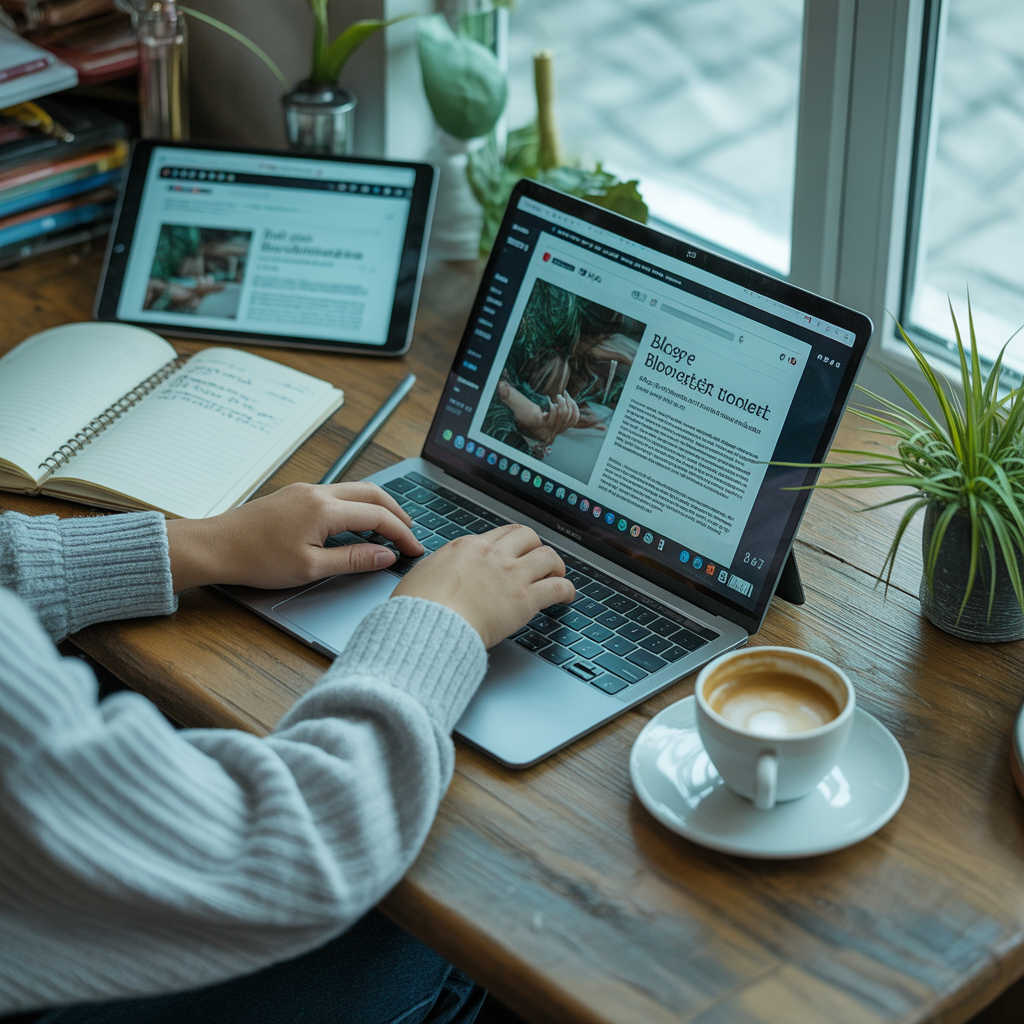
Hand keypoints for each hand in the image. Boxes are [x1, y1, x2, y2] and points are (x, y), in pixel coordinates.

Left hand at [165, 482, 423, 591]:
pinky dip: (357, 506)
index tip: (415, 550)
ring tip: (389, 529)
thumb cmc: (256, 560)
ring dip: (377, 507)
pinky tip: (356, 524)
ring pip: (355, 490)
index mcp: (325, 510)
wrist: (215, 546)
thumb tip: (386, 556)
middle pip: (373, 494)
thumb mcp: (310, 568)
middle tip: (410, 535)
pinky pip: (337, 493)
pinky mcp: (295, 494)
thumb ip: (353, 560)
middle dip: (397, 513)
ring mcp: (306, 490)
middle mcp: (319, 492)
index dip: (402, 534)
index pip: (378, 517)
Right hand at [392, 525, 574, 647]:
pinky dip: (566, 590)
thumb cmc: (418, 606)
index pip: (500, 534)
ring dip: (555, 566)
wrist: (428, 625)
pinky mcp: (524, 600)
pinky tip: (566, 597)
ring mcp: (511, 575)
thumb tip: (439, 572)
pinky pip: (557, 587)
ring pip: (548, 556)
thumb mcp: (423, 574)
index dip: (512, 543)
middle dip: (534, 548)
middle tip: (536, 562)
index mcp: (467, 547)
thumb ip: (440, 568)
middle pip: (527, 536)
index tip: (514, 553)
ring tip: (555, 576)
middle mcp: (493, 555)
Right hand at [499, 382, 579, 444]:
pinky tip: (568, 401)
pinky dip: (573, 409)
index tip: (552, 397)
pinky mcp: (560, 429)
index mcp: (539, 428)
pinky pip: (573, 420)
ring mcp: (555, 432)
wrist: (522, 416)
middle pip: (565, 416)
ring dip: (569, 404)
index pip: (557, 415)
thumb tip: (501, 386)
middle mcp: (548, 434)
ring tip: (563, 396)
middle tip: (559, 394)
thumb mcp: (515, 401)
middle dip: (564, 402)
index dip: (558, 404)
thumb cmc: (518, 409)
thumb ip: (509, 395)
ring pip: (570, 418)